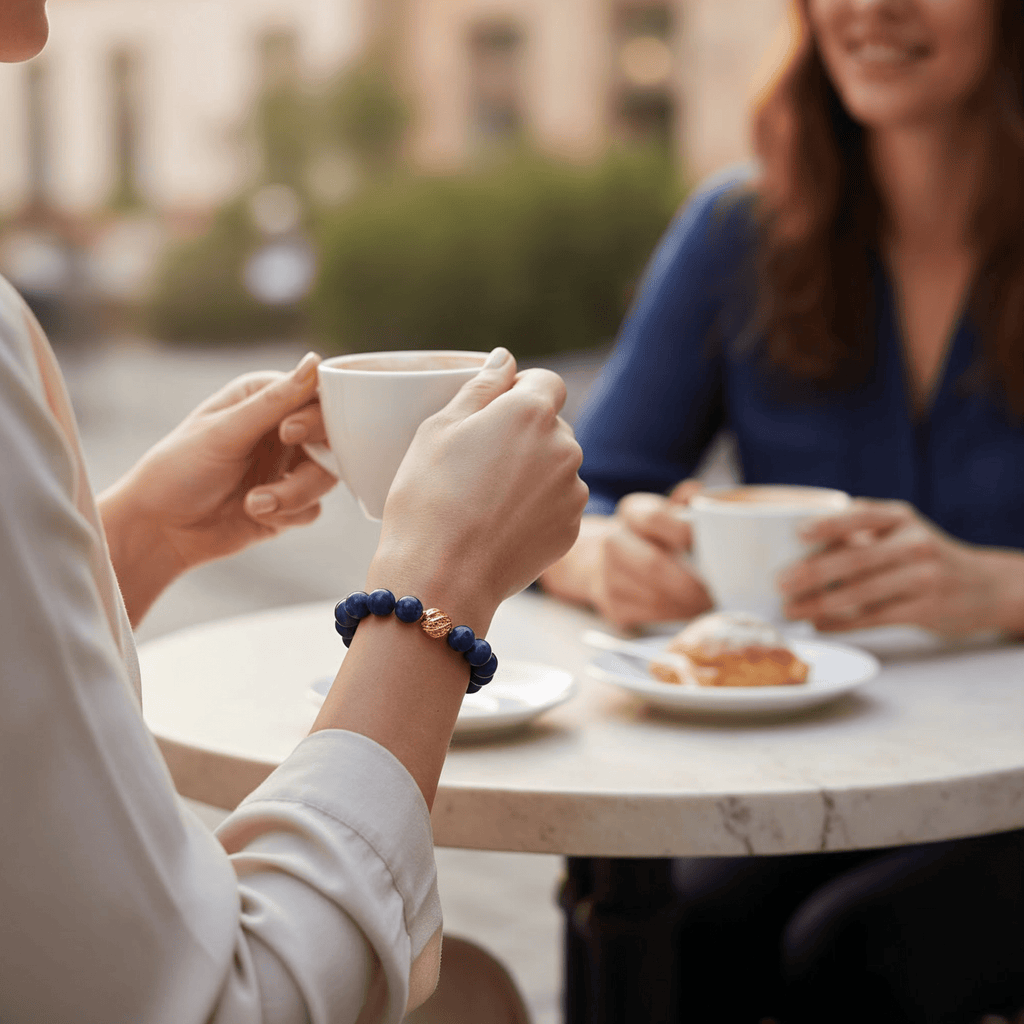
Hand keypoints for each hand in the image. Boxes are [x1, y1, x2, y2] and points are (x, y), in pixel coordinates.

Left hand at [100, 352, 337, 622]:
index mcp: (265, 399)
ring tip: (257, 503)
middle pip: (333, 439)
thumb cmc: (179, 470)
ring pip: (327, 477)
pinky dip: (290, 514)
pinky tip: (256, 514)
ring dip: (295, 494)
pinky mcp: (289, 504)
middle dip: (312, 464)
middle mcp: (281, 430)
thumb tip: (315, 361)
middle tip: (281, 477)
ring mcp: (287, 467)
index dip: (317, 416)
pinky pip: (313, 508)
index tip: (289, 434)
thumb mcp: (225, 432)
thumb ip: (274, 401)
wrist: (159, 530)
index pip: (318, 396)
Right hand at [370, 347, 588, 624]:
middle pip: (551, 426)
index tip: (493, 412)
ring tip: (485, 500)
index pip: (546, 382)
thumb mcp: (438, 428)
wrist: (440, 578)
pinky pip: (556, 505)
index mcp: (532, 412)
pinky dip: (535, 509)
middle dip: (523, 435)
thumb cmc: (428, 498)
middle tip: (477, 463)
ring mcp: (573, 491)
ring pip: (556, 467)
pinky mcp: (571, 529)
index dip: (520, 391)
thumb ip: (481, 386)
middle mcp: (565, 446)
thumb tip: (505, 359)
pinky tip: (499, 525)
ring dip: (532, 473)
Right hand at [590, 480, 712, 627]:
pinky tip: (689, 611)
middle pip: (653, 565)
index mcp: (632, 512)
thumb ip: (684, 505)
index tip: (712, 547)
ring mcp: (607, 576)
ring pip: (654, 597)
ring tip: (709, 604)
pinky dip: (676, 616)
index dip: (685, 532)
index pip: (655, 518)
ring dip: (688, 605)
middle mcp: (613, 542)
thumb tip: (698, 493)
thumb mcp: (667, 514)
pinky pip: (650, 616)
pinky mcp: (611, 606)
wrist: (603, 564)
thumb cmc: (650, 538)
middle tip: (717, 593)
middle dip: (691, 585)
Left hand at [778, 499, 1023, 636]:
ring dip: (819, 604)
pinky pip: (873, 619)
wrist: (984, 587)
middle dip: (812, 573)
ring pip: (861, 594)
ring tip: (790, 610)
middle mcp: (915, 544)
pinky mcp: (925, 610)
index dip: (829, 524)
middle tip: (779, 584)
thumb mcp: (900, 532)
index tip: (797, 534)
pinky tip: (818, 625)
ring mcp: (923, 578)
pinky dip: (841, 623)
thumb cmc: (922, 556)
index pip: (862, 515)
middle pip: (856, 559)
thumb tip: (793, 548)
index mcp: (901, 517)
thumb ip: (860, 534)